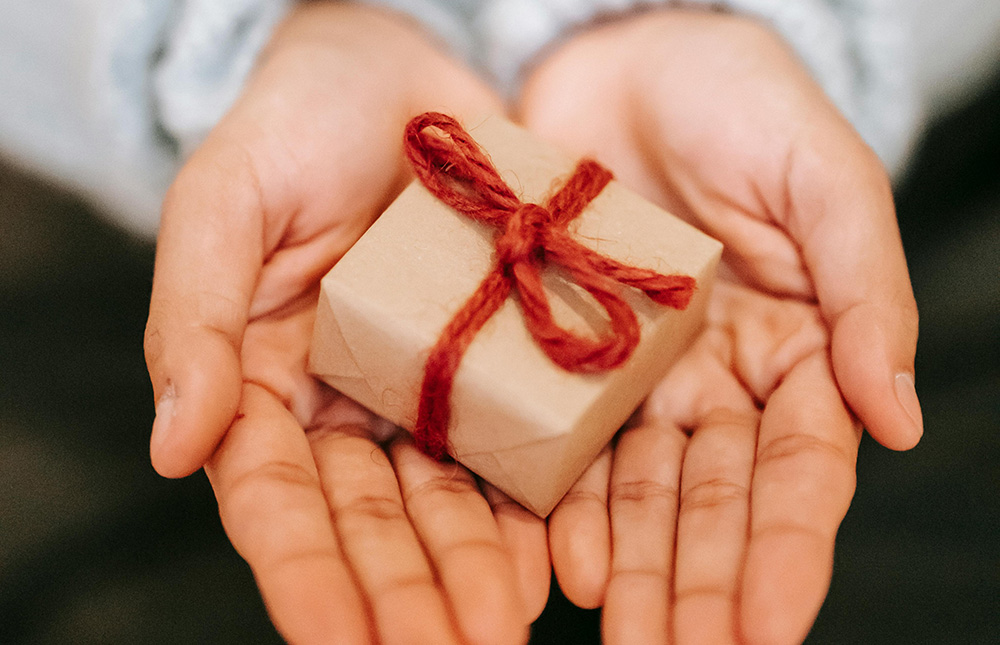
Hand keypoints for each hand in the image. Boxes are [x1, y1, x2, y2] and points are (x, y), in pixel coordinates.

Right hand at [144, 4, 546, 642]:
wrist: (403, 66)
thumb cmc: (297, 121)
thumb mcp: (226, 202)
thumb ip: (193, 319)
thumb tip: (175, 448)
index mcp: (266, 378)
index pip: (278, 500)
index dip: (306, 575)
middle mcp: (349, 399)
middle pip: (372, 520)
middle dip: (404, 595)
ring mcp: (428, 386)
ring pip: (445, 501)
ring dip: (470, 574)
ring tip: (500, 632)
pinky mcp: (501, 359)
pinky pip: (514, 446)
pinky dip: (529, 509)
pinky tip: (551, 565)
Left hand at [519, 8, 920, 642]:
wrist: (618, 52)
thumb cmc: (736, 97)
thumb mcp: (823, 179)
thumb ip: (868, 294)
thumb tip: (900, 421)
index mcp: (795, 346)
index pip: (798, 470)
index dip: (787, 550)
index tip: (770, 626)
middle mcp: (714, 376)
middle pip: (711, 502)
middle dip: (702, 587)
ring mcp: (636, 372)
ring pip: (639, 493)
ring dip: (636, 572)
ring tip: (625, 640)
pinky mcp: (559, 352)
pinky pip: (565, 442)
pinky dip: (566, 507)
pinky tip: (561, 566)